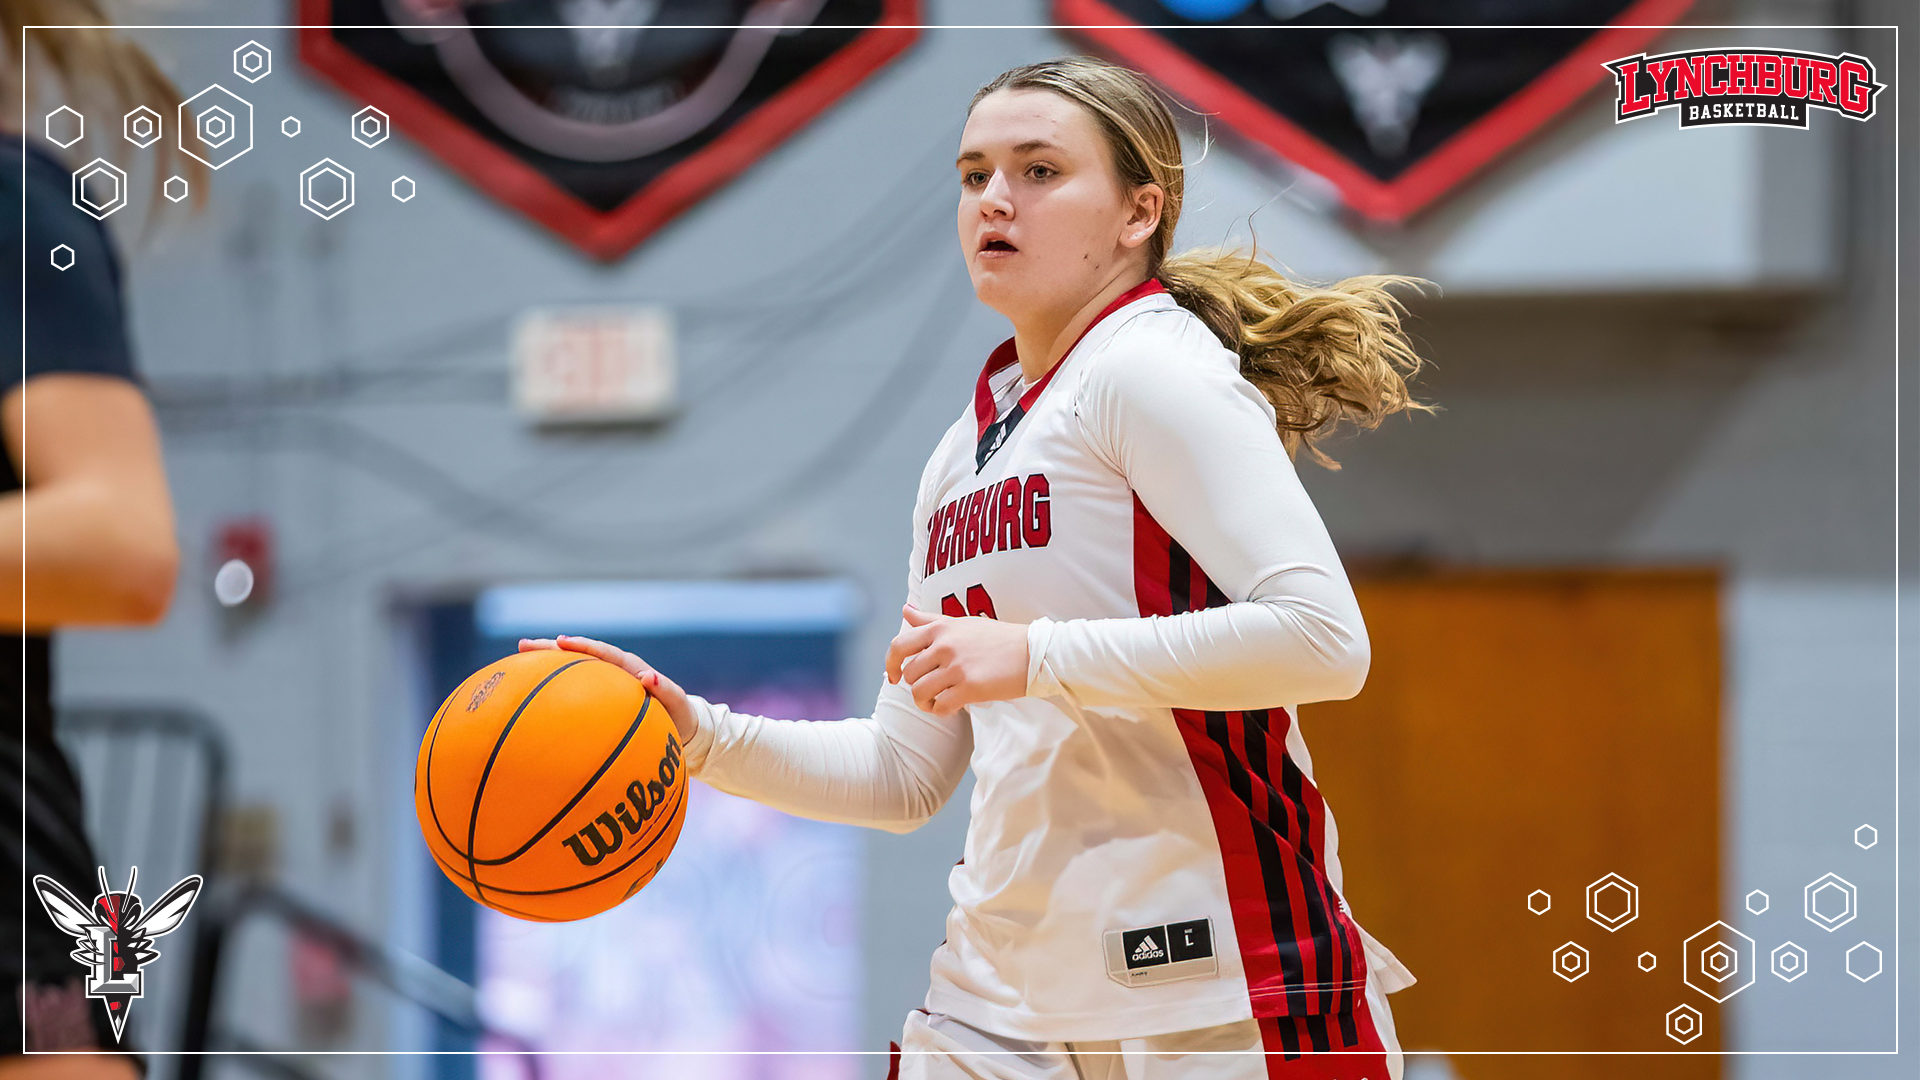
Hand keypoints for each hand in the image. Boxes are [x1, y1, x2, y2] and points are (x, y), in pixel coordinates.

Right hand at [518, 635, 697, 743]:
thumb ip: (664, 690)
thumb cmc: (678, 715)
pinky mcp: (601, 696)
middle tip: (523, 645)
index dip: (582, 646)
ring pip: (573, 667)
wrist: (682, 727)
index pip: (603, 653)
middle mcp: (615, 670)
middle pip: (579, 654)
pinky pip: (575, 685)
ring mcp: (606, 682)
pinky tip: (532, 687)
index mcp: (631, 668)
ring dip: (548, 661)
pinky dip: (556, 681)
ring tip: (520, 656)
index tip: (561, 642)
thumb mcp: (675, 704)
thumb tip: (647, 676)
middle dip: (552, 647)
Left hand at [884, 604, 1027, 715]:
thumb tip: (905, 609)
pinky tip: (952, 707)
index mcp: (941, 629)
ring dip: (926, 702)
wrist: (1033, 652)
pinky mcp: (970, 687)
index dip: (889, 664)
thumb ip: (930, 619)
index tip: (894, 677)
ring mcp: (956, 667)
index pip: (899, 646)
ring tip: (939, 701)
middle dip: (916, 686)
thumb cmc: (998, 638)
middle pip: (909, 674)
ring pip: (920, 693)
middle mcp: (945, 646)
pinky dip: (942, 711)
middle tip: (932, 690)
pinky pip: (940, 706)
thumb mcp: (962, 622)